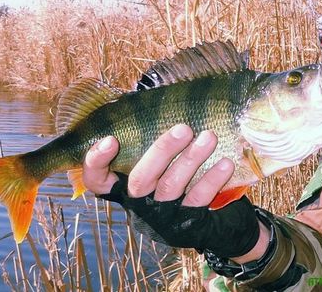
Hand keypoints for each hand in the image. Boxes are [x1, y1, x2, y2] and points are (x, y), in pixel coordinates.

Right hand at [83, 125, 267, 259]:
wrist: (203, 222)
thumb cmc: (170, 177)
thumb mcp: (152, 162)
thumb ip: (144, 139)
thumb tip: (150, 99)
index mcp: (122, 187)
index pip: (96, 180)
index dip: (96, 162)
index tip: (110, 139)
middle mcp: (138, 202)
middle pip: (140, 180)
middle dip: (162, 151)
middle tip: (184, 128)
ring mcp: (162, 215)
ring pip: (171, 186)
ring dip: (191, 159)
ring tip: (209, 137)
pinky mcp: (187, 222)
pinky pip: (198, 199)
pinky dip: (212, 180)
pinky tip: (225, 162)